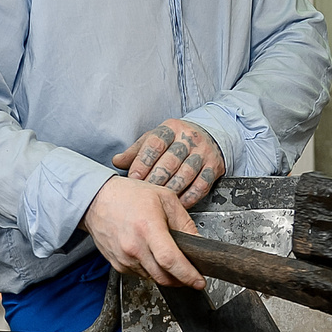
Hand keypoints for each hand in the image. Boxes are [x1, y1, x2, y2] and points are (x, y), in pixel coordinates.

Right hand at [82, 175, 206, 288]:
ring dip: (165, 274)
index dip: (188, 275)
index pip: (170, 260)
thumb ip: (185, 223)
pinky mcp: (117, 265)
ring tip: (168, 257)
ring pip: (153, 278)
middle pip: (164, 276)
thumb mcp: (165, 198)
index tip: (199, 281)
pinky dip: (151, 269)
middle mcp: (134, 247)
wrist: (96, 200)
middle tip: (190, 273)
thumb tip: (198, 244)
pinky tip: (150, 254)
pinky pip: (141, 274)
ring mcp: (124, 258)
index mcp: (147, 228)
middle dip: (181, 279)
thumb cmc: (128, 195)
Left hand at [111, 117, 225, 206]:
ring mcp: (203, 152)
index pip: (155, 143)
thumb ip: (136, 151)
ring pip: (186, 173)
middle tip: (145, 192)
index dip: (143, 161)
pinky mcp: (214, 167)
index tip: (133, 177)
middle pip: (171, 160)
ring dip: (171, 189)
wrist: (209, 137)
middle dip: (156, 178)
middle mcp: (189, 138)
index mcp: (171, 128)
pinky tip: (178, 203)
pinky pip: (201, 185)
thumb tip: (117, 161)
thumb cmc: (176, 141)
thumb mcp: (155, 139)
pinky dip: (189, 196)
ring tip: (159, 199)